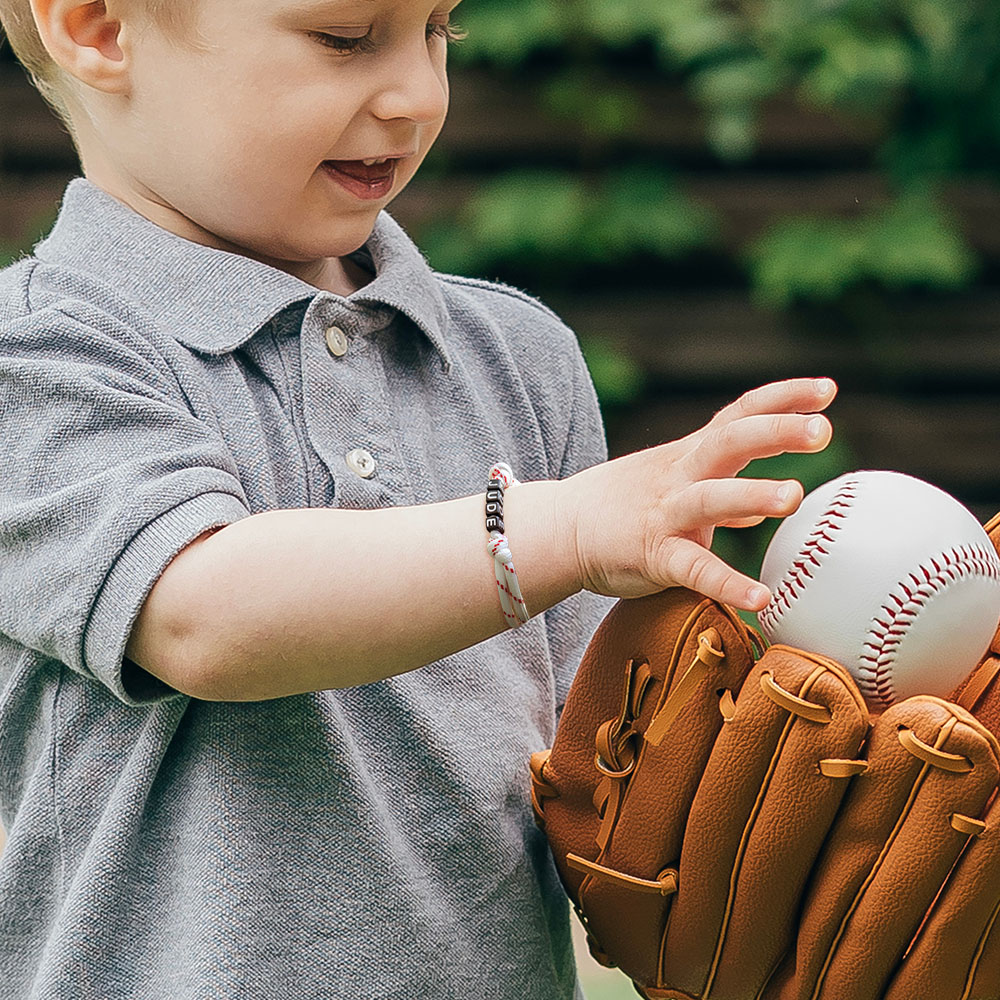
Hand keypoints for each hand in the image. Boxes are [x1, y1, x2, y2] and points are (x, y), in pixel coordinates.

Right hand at [563, 377, 836, 608]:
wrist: (561, 529)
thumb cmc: (625, 506)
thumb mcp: (674, 483)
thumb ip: (720, 489)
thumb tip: (765, 507)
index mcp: (690, 454)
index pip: (740, 414)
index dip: (783, 399)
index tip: (828, 389)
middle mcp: (681, 475)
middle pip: (729, 441)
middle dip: (775, 432)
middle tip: (823, 431)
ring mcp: (666, 514)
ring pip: (709, 497)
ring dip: (750, 494)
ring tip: (793, 496)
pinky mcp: (653, 554)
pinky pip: (692, 568)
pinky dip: (727, 582)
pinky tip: (760, 598)